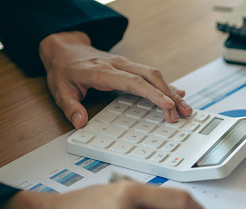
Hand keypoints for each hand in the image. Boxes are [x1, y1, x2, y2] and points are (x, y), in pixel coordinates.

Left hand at [38, 31, 192, 128]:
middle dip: (169, 95)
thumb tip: (80, 122)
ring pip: (155, 75)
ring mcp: (127, 65)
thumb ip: (71, 107)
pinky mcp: (131, 68)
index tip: (167, 105)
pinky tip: (178, 95)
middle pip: (151, 77)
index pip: (134, 81)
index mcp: (103, 71)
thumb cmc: (65, 70)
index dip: (152, 93)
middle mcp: (119, 65)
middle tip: (182, 113)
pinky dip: (167, 86)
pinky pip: (153, 75)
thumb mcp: (60, 90)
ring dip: (172, 92)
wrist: (65, 49)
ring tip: (185, 109)